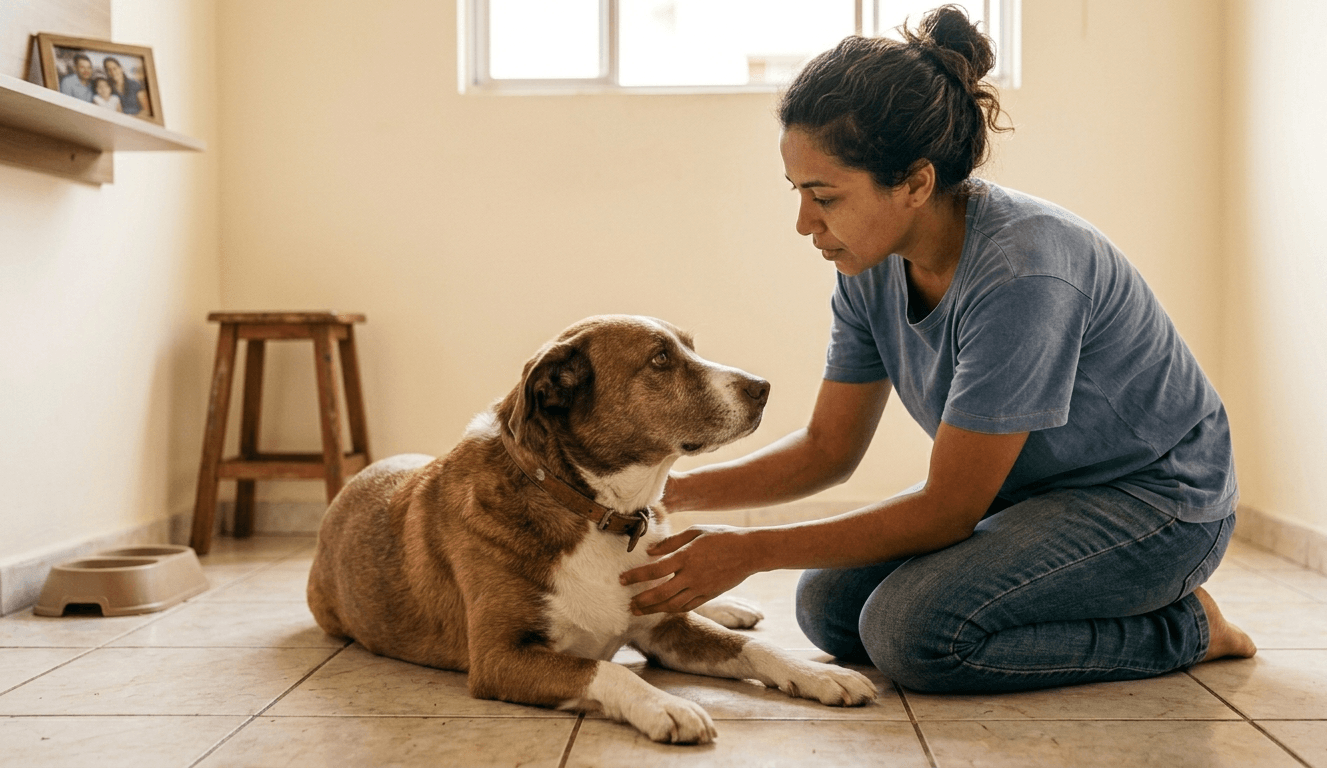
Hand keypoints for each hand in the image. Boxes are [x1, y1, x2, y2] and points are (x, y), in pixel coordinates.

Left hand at [619, 525, 761, 614]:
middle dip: (642, 600)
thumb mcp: (695, 531)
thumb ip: (671, 542)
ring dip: (653, 609)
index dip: (636, 576)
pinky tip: (662, 609)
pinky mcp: (709, 595)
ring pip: (672, 604)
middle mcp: (692, 575)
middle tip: (628, 604)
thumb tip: (650, 551)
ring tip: (639, 611)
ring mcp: (701, 588)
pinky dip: (672, 609)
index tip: (621, 580)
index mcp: (686, 556)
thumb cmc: (722, 536)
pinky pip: (687, 607)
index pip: (655, 570)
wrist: (750, 551)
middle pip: (661, 593)